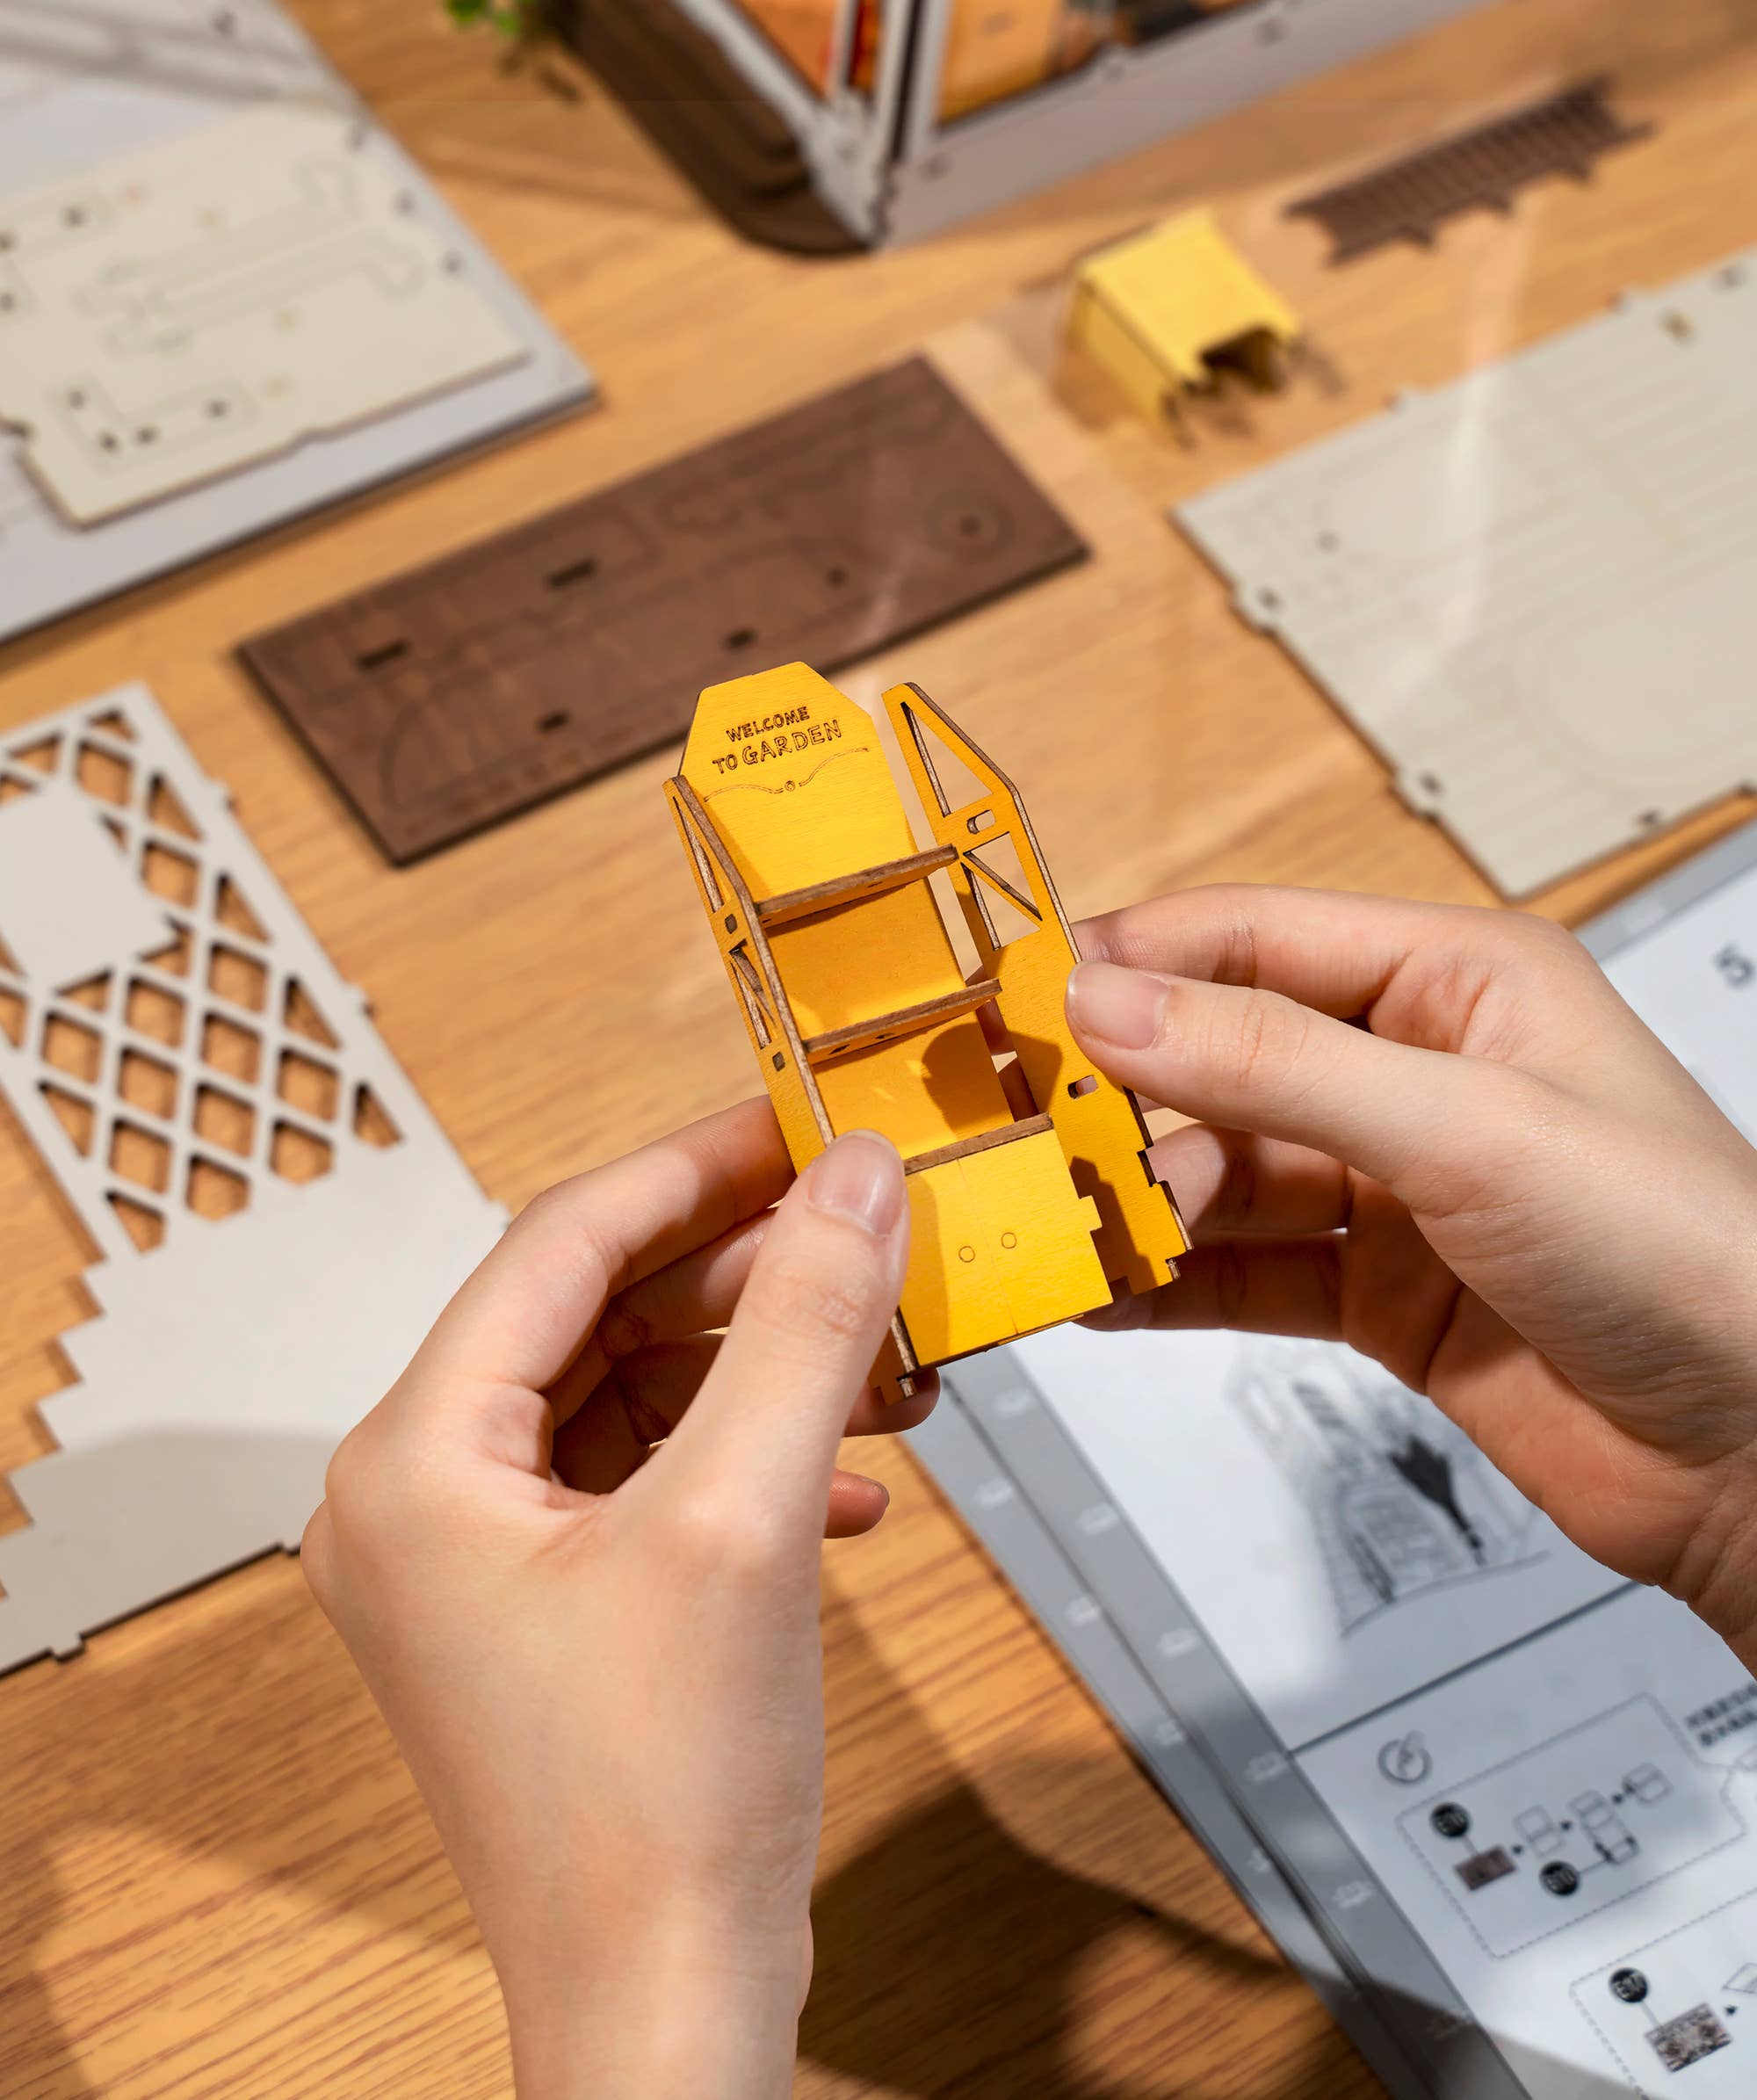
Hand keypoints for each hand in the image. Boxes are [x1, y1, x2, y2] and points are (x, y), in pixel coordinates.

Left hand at [301, 1103, 929, 2099]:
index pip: (556, 1242)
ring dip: (761, 1365)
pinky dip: (750, 1456)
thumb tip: (849, 1186)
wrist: (664, 2017)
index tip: (794, 1118)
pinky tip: (851, 1477)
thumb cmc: (652, 1819)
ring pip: (633, 1394)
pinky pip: (651, 1479)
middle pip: (595, 1311)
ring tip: (879, 1353)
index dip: (691, 1166)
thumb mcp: (744, 1524)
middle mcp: (423, 1505)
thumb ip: (800, 1331)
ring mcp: (483, 1568)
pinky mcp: (552, 1616)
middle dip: (743, 1273)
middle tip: (858, 1228)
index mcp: (414, 1464)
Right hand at [1064, 888, 1756, 1663]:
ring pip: (1223, 1170)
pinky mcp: (1386, 1295)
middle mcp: (1420, 1071)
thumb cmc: (1689, 1256)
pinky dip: (1170, 1282)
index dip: (1132, 962)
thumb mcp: (1466, 1129)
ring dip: (1138, 1198)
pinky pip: (1247, 1271)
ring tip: (1057, 1226)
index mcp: (1458, 981)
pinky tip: (1106, 1294)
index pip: (1251, 939)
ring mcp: (1400, 1188)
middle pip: (1221, 1056)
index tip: (1023, 1001)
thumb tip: (1114, 1003)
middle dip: (1121, 1094)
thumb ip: (1276, 1063)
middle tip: (1020, 1133)